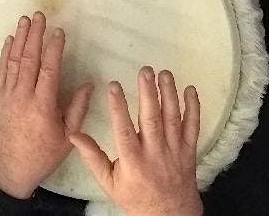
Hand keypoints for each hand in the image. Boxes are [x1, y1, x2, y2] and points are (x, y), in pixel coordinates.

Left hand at [0, 12, 92, 198]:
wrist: (11, 168)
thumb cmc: (43, 154)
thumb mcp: (68, 136)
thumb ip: (78, 109)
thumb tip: (88, 83)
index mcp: (42, 105)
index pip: (49, 70)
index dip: (54, 49)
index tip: (59, 31)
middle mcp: (23, 96)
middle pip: (29, 59)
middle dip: (35, 35)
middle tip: (40, 15)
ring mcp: (9, 95)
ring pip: (14, 60)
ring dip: (20, 38)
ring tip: (26, 19)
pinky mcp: (0, 97)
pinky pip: (2, 70)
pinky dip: (6, 53)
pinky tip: (10, 39)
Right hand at [70, 68, 202, 215]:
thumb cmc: (135, 198)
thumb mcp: (109, 182)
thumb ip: (93, 157)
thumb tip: (74, 135)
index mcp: (133, 161)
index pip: (123, 129)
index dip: (118, 107)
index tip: (114, 85)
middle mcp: (154, 154)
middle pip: (151, 119)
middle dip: (148, 93)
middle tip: (145, 70)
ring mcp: (174, 151)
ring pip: (172, 119)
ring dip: (169, 94)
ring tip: (164, 73)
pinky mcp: (189, 151)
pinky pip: (193, 127)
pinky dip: (193, 108)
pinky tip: (190, 89)